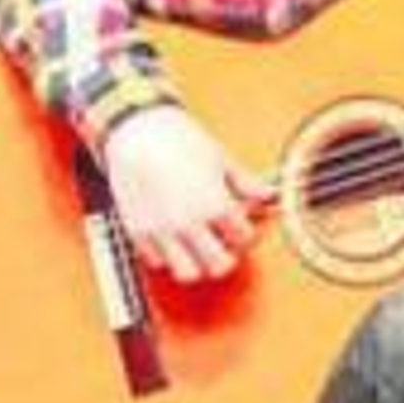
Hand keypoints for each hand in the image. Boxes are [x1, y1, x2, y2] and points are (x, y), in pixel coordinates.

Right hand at [104, 104, 271, 282]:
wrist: (135, 129)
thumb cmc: (178, 138)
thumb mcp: (220, 158)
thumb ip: (246, 182)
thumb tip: (268, 194)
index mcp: (214, 204)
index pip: (244, 238)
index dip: (247, 232)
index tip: (241, 224)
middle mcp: (189, 223)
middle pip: (220, 266)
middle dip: (227, 257)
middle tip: (223, 244)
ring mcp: (162, 230)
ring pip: (188, 273)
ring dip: (196, 264)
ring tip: (196, 248)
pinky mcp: (138, 231)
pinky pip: (156, 262)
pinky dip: (166, 256)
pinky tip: (171, 238)